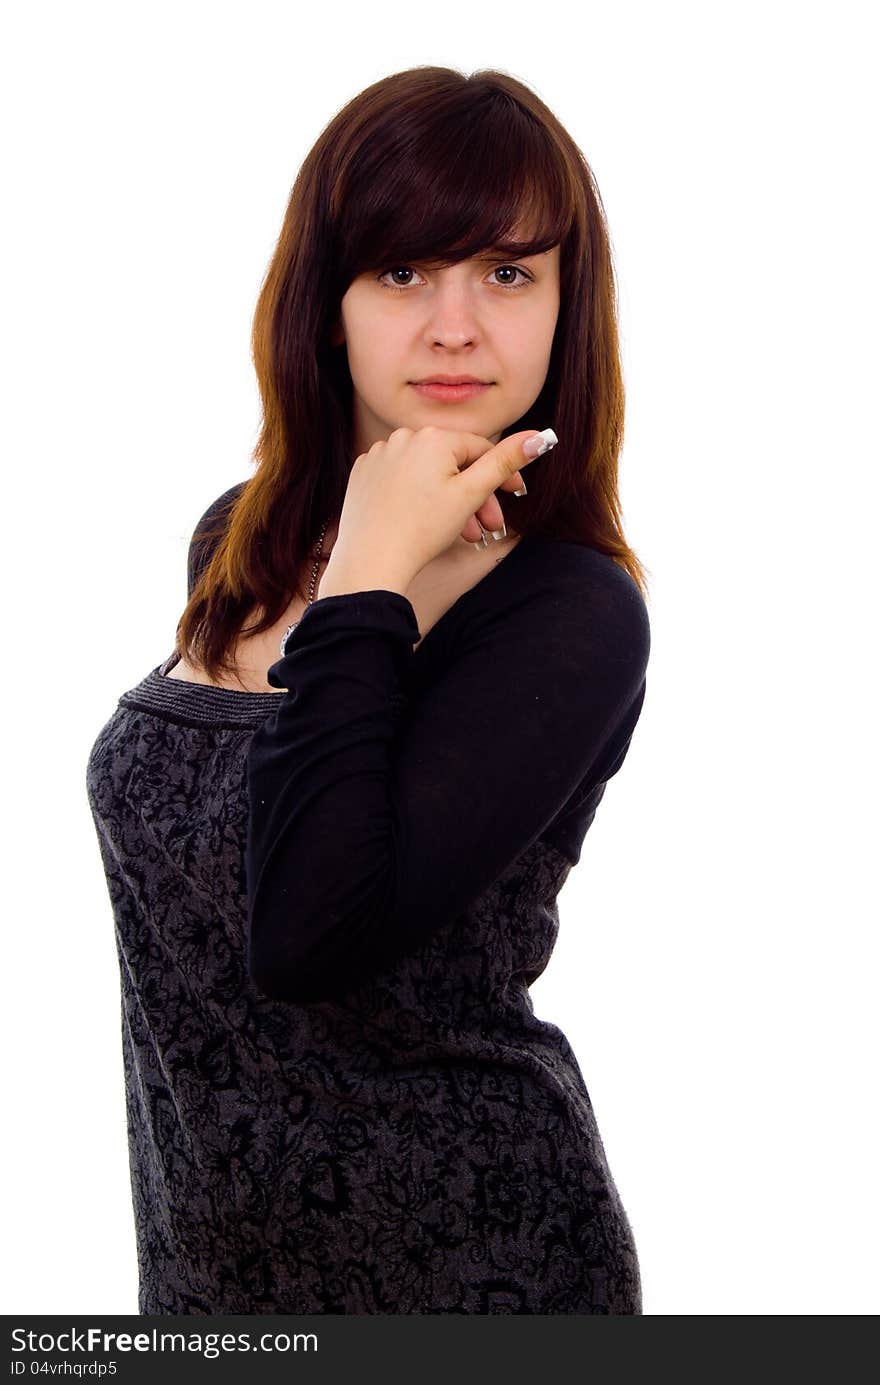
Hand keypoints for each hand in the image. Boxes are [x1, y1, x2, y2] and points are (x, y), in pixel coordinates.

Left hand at [327, 425, 551, 588]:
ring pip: (427, 474)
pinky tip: (424, 521)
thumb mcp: (472, 494)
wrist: (371, 561)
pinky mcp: (363, 475)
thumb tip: (541, 435)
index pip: (480, 449)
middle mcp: (403, 437)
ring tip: (462, 533)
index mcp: (432, 436)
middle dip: (476, 496)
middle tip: (490, 526)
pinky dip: (417, 497)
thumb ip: (506, 461)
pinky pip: (401, 480)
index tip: (515, 494)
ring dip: (449, 500)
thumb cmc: (422, 529)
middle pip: (453, 463)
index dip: (502, 473)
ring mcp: (379, 455)